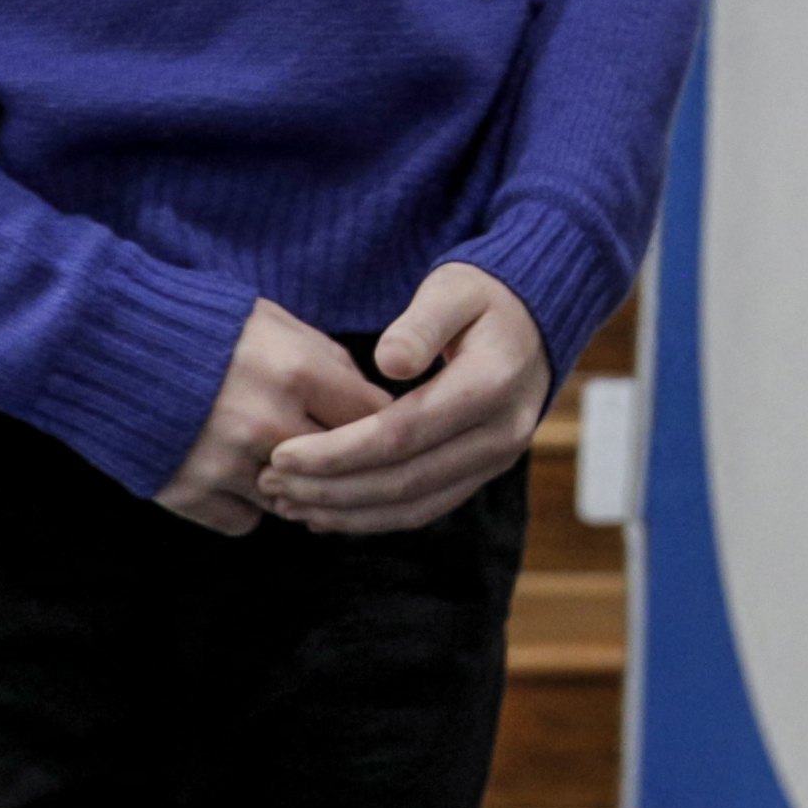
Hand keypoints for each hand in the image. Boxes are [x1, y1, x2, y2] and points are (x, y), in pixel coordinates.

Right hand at [158, 302, 393, 537]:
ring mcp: (225, 463)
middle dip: (342, 463)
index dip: (382, 424)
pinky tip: (235, 476)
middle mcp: (267, 423)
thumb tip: (370, 403)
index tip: (377, 427)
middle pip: (340, 469)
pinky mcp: (187, 492)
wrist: (106, 340)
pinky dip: (244, 505)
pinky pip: (245, 522)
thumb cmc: (201, 324)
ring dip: (293, 488)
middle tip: (331, 454)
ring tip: (276, 461)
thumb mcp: (274, 322)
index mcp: (298, 371)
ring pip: (294, 502)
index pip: (376, 419)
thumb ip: (326, 362)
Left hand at [260, 266, 553, 538]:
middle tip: (271, 483)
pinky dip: (373, 518)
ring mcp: (496, 460)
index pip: (402, 434)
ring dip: (345, 512)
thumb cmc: (485, 298)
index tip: (282, 451)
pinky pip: (425, 508)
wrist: (536, 322)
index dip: (338, 451)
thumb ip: (422, 322)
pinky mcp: (483, 473)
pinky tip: (328, 513)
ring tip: (288, 503)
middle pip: (404, 481)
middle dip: (330, 488)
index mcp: (491, 385)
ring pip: (413, 506)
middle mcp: (500, 434)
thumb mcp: (454, 289)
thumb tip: (389, 361)